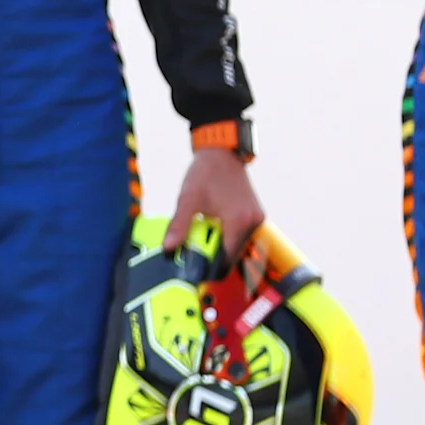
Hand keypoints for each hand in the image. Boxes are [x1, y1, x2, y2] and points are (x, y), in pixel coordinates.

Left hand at [164, 146, 264, 260]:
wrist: (222, 152)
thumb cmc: (205, 173)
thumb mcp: (187, 199)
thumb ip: (179, 226)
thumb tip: (168, 248)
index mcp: (239, 221)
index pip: (226, 259)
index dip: (210, 268)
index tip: (196, 273)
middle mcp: (253, 222)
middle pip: (232, 255)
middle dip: (214, 258)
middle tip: (194, 257)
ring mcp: (257, 219)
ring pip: (237, 246)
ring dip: (220, 248)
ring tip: (201, 240)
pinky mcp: (255, 215)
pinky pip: (241, 236)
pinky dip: (226, 238)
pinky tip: (211, 231)